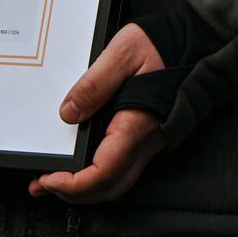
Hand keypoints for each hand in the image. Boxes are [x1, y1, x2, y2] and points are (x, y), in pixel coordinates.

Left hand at [29, 23, 165, 201]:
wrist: (195, 42)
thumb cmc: (162, 45)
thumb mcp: (123, 53)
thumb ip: (95, 84)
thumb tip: (68, 112)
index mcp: (137, 124)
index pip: (104, 171)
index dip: (74, 184)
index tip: (49, 179)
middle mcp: (145, 140)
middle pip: (108, 187)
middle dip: (73, 193)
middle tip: (42, 184)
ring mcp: (148, 141)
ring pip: (116, 182)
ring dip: (84, 189)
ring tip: (53, 180)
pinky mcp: (146, 136)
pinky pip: (121, 168)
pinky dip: (97, 176)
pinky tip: (79, 166)